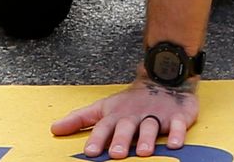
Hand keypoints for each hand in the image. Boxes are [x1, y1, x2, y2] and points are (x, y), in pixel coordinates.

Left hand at [50, 78, 198, 158]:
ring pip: (151, 127)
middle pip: (127, 128)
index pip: (104, 126)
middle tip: (117, 154)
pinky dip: (178, 134)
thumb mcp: (102, 107)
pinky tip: (176, 145)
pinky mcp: (177, 116)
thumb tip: (54, 129)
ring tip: (145, 152)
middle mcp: (134, 115)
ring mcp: (156, 115)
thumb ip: (79, 119)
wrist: (161, 79)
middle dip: (122, 140)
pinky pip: (178, 125)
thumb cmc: (129, 101)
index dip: (97, 138)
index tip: (90, 152)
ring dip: (148, 139)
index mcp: (116, 114)